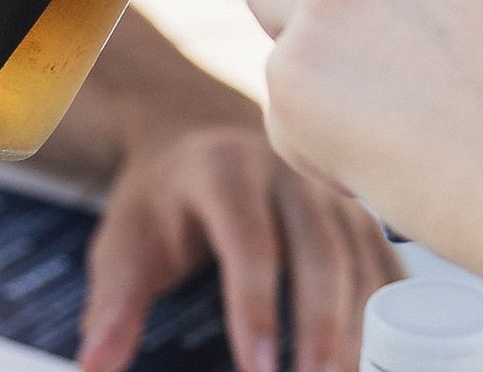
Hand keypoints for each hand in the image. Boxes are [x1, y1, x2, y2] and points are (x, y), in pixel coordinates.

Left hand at [78, 124, 401, 371]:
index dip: (255, 305)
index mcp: (224, 170)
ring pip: (360, 258)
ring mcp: (331, 192)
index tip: (257, 367)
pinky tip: (385, 355)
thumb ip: (114, 303)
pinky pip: (384, 262)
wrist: (199, 135)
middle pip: (318, 251)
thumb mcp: (124, 239)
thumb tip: (95, 367)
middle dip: (321, 327)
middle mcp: (289, 172)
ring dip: (361, 327)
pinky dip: (387, 312)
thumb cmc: (163, 196)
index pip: (249, 240)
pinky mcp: (358, 215)